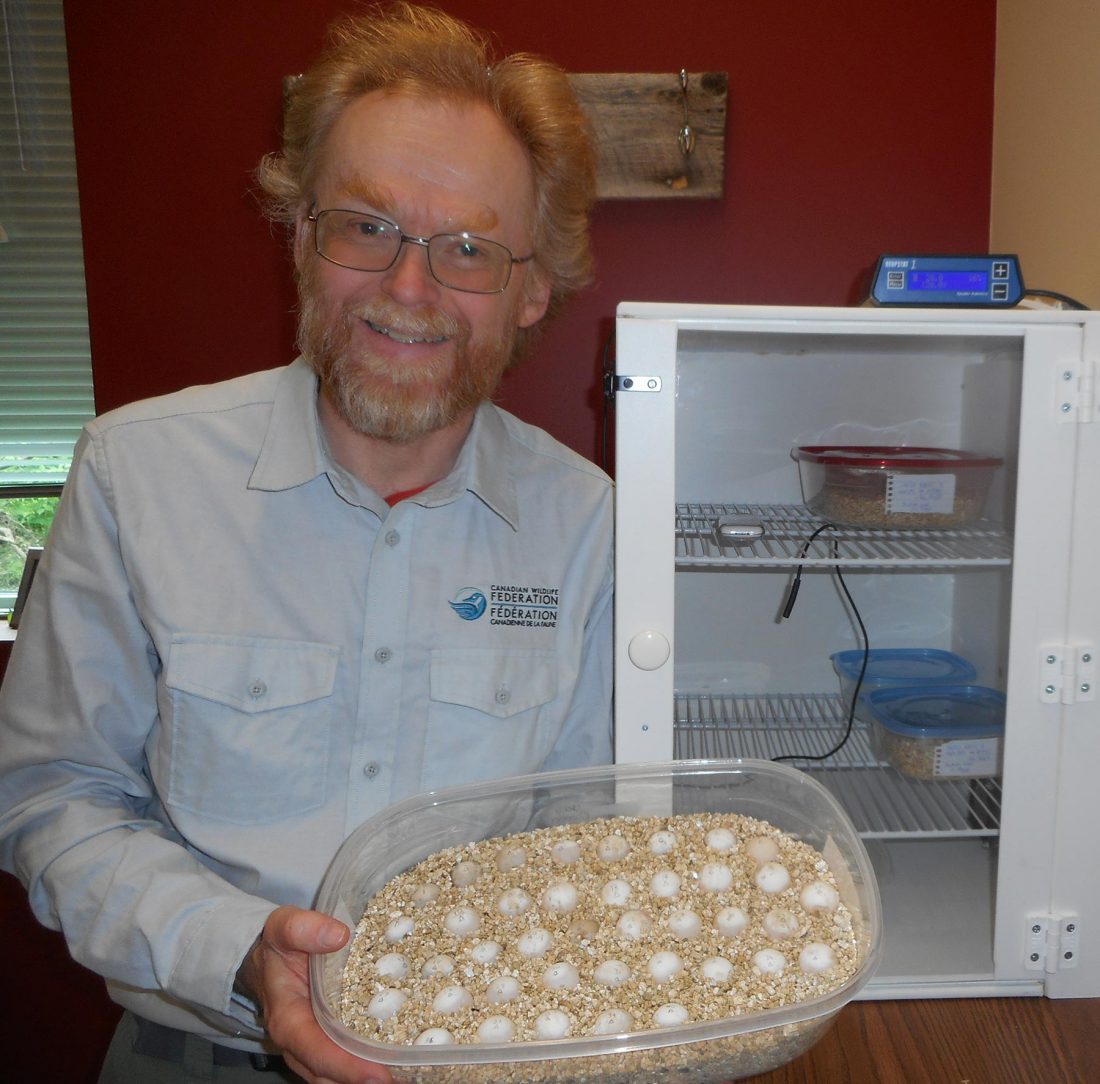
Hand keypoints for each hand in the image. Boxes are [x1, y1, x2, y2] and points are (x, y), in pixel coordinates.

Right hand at [241, 905, 391, 1083]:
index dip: (346, 1066)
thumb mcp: (284, 926)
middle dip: (361, 1080)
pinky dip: (366, 1067)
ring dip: (365, 1078)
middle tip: (401, 1076)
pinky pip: (345, 1063)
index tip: (377, 1074)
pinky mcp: (327, 1043)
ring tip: (404, 1074)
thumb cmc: (279, 945)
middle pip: (328, 1074)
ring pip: (336, 1076)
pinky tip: (396, 1062)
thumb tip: (339, 936)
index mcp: (288, 1018)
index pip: (315, 1050)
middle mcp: (299, 1042)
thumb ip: (304, 928)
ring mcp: (312, 1047)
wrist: (270, 958)